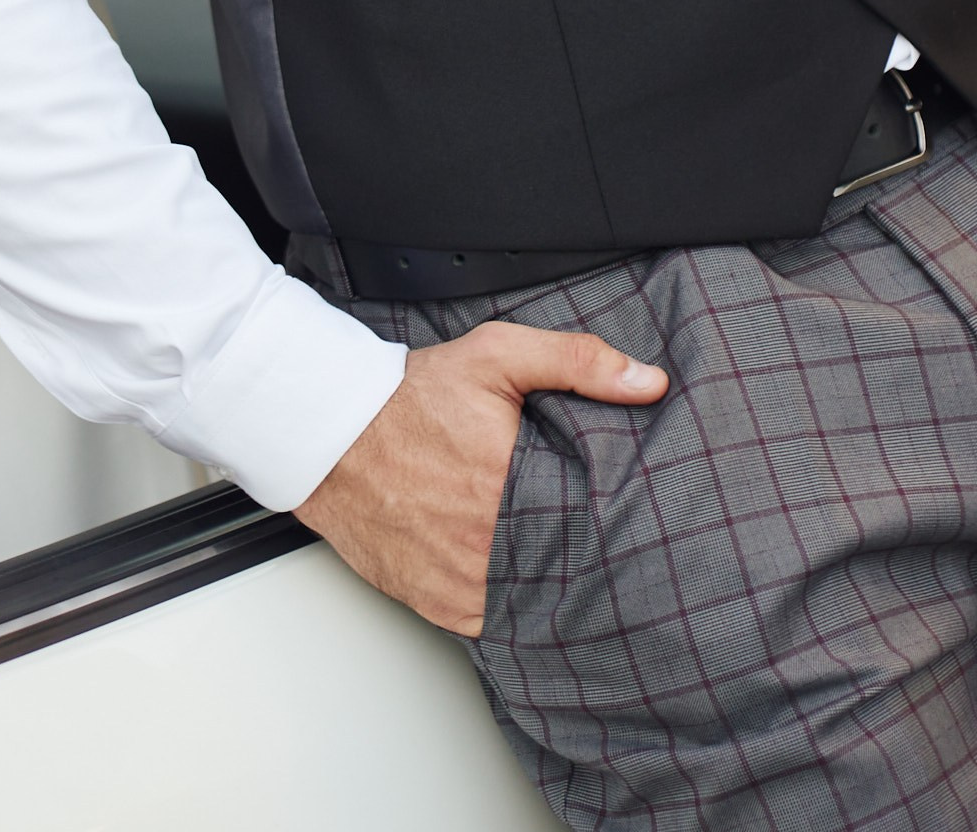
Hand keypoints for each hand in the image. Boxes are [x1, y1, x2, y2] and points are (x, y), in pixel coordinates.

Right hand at [297, 321, 665, 636]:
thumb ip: (574, 360)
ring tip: (563, 559)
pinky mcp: (440, 605)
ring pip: (536, 600)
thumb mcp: (493, 355)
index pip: (595, 523)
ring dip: (552, 585)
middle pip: (569, 565)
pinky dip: (512, 605)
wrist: (328, 434)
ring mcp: (462, 581)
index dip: (617, 522)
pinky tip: (522, 578)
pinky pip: (496, 621)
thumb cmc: (409, 396)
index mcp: (511, 483)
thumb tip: (647, 382)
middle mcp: (487, 542)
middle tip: (592, 533)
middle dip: (586, 553)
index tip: (631, 515)